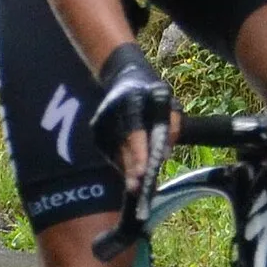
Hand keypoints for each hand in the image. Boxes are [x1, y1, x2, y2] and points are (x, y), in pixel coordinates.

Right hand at [91, 43, 175, 190]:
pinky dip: (120, 163)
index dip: (139, 151)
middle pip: (122, 144)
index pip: (135, 129)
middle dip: (131, 168)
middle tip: (139, 189)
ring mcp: (100, 119)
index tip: (144, 172)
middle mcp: (112, 110)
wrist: (123, 77)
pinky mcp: (95, 128)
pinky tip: (130, 171)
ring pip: (114, 151)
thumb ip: (171, 125)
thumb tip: (164, 154)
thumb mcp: (169, 102)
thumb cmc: (151, 94)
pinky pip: (108, 151)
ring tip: (137, 187)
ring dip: (126, 169)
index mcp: (133, 100)